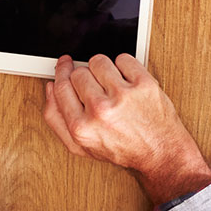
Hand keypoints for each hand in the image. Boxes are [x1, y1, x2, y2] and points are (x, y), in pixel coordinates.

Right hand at [42, 54, 210, 201]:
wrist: (160, 152)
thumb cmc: (123, 150)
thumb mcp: (82, 146)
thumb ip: (57, 119)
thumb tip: (51, 88)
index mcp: (82, 127)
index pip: (61, 87)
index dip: (61, 72)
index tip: (64, 65)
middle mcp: (101, 111)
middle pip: (78, 73)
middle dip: (85, 76)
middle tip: (96, 87)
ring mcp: (123, 96)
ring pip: (98, 61)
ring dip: (103, 69)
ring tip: (112, 84)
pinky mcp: (143, 84)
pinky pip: (123, 59)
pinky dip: (124, 66)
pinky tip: (127, 81)